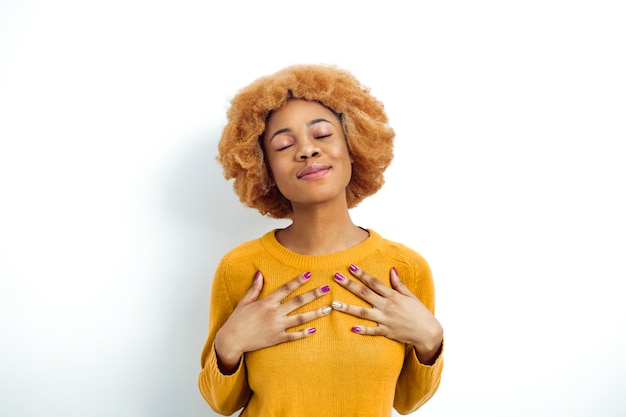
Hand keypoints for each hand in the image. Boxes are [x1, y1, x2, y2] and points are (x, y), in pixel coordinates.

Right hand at [214, 271, 331, 372]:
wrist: (231, 340)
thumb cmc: (237, 320)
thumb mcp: (245, 302)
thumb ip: (254, 288)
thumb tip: (260, 274)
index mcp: (267, 302)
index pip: (286, 288)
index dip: (298, 280)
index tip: (310, 274)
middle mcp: (274, 313)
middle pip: (298, 302)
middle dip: (314, 294)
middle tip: (327, 289)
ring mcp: (277, 327)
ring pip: (300, 319)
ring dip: (315, 313)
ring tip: (328, 309)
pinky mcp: (277, 339)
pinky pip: (293, 336)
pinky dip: (303, 333)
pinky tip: (314, 330)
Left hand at [331, 265, 442, 363]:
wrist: (428, 332)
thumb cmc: (419, 312)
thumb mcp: (410, 295)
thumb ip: (398, 284)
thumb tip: (391, 270)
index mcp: (393, 295)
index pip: (374, 282)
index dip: (362, 274)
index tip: (350, 266)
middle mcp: (387, 306)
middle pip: (365, 293)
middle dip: (349, 285)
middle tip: (336, 277)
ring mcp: (386, 319)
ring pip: (363, 312)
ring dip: (348, 307)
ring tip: (334, 304)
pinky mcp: (386, 332)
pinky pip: (372, 331)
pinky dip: (363, 330)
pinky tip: (352, 328)